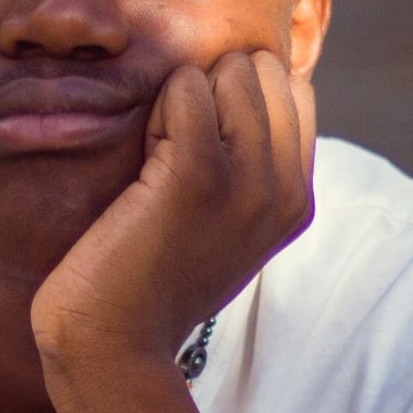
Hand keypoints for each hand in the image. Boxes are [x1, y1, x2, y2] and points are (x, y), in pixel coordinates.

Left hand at [30, 50, 316, 371]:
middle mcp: (286, 189)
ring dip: (184, 96)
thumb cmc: (151, 278)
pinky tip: (144, 155)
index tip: (202, 148)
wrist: (114, 343)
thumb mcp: (226, 224)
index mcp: (298, 199)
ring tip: (159, 157)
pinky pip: (187, 85)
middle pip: (264, 69)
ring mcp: (248, 180)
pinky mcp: (196, 172)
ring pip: (230, 70)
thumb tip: (244, 84)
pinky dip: (159, 104)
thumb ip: (250, 167)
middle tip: (175, 149)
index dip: (238, 99)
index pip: (294, 90)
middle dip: (213, 88)